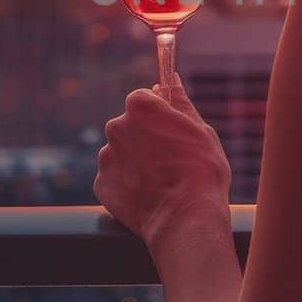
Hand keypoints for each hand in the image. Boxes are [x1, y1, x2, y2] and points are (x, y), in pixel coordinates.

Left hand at [96, 75, 231, 246]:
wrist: (186, 220)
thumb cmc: (201, 172)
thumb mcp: (201, 131)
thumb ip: (181, 103)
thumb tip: (171, 81)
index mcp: (140, 106)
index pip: (142, 99)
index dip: (157, 114)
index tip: (169, 129)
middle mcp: (116, 126)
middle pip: (128, 125)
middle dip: (144, 138)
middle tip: (169, 159)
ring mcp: (106, 156)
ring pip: (121, 151)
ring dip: (135, 161)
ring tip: (160, 180)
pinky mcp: (101, 183)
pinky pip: (114, 177)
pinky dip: (127, 184)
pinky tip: (148, 194)